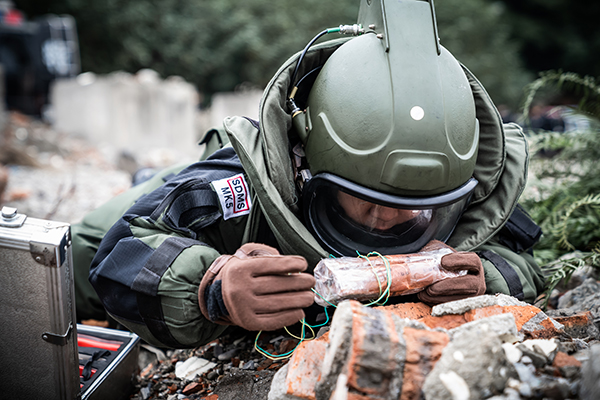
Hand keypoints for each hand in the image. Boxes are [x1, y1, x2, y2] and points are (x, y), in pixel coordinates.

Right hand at [198, 243, 315, 330]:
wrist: (218, 294)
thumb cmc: (240, 274)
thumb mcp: (245, 255)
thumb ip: (265, 253)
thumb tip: (289, 264)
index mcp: (240, 269)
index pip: (271, 265)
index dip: (291, 264)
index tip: (303, 264)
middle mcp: (240, 288)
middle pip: (277, 285)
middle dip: (299, 283)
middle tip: (311, 281)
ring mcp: (243, 308)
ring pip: (278, 304)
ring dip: (299, 300)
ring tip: (309, 296)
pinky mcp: (248, 323)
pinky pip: (273, 321)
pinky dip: (290, 317)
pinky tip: (299, 312)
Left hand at [417, 251, 484, 304]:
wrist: (448, 274)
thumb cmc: (444, 261)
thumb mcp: (442, 251)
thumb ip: (436, 251)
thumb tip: (423, 259)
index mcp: (475, 264)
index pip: (472, 261)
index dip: (459, 261)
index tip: (443, 262)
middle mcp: (478, 280)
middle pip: (468, 284)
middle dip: (448, 287)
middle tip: (431, 288)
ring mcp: (473, 295)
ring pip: (460, 299)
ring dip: (440, 298)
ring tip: (424, 294)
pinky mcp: (465, 305)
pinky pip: (453, 306)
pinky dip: (438, 303)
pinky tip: (426, 299)